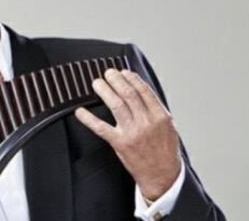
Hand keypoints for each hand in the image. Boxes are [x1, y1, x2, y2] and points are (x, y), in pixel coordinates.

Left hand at [74, 69, 181, 199]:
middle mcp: (146, 122)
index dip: (131, 78)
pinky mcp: (120, 143)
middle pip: (128, 94)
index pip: (143, 91)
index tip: (123, 72)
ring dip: (104, 91)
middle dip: (116, 80)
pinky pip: (101, 128)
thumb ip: (155, 109)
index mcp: (160, 116)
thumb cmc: (165, 151)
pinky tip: (80, 111)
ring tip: (97, 83)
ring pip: (116, 105)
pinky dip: (88, 119)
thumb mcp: (168, 127)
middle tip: (108, 73)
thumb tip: (140, 90)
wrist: (162, 176)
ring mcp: (132, 132)